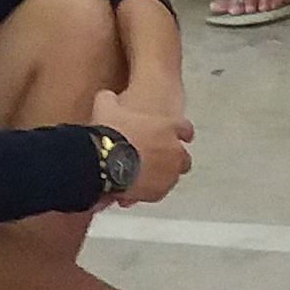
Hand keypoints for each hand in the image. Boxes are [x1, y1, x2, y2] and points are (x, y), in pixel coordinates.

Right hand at [88, 84, 193, 208]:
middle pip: (183, 158)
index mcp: (168, 127)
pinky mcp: (159, 192)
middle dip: (172, 159)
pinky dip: (148, 191)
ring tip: (141, 176)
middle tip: (155, 160)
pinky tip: (134, 189)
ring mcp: (169, 173)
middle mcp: (175, 151)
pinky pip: (157, 192)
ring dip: (160, 176)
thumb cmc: (110, 132)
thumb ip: (111, 100)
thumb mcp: (107, 106)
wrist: (104, 160)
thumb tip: (107, 97)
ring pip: (171, 177)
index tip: (180, 136)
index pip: (185, 129)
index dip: (181, 133)